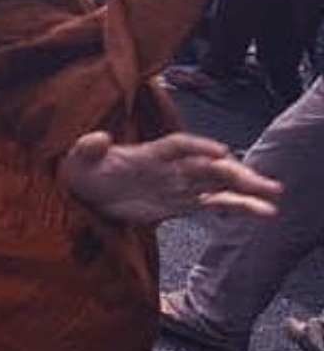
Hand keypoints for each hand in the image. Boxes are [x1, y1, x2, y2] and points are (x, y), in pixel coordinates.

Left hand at [59, 130, 280, 224]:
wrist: (84, 191)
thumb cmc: (82, 168)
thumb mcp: (77, 157)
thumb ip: (88, 148)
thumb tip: (98, 137)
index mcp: (148, 153)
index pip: (179, 146)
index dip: (199, 147)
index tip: (220, 152)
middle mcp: (170, 167)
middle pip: (209, 167)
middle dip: (236, 173)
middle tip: (265, 185)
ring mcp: (178, 185)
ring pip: (218, 185)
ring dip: (245, 191)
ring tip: (272, 203)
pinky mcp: (180, 204)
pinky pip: (213, 204)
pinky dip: (236, 207)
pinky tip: (260, 213)